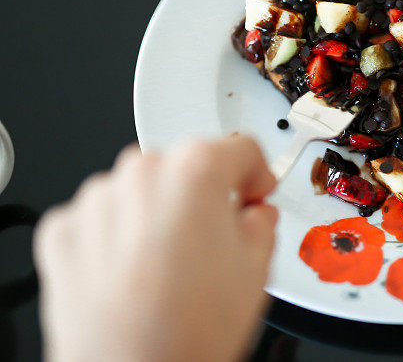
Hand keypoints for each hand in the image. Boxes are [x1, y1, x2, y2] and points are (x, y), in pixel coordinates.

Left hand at [34, 136, 277, 361]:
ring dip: (158, 212)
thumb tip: (254, 216)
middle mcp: (142, 173)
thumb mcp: (257, 269)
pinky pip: (101, 217)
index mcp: (197, 171)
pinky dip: (117, 236)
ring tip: (171, 263)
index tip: (254, 191)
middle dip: (204, 194)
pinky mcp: (65, 230)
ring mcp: (97, 200)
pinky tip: (135, 272)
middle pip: (186, 165)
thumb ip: (261, 223)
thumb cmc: (189, 330)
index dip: (257, 174)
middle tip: (215, 236)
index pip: (241, 148)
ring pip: (141, 189)